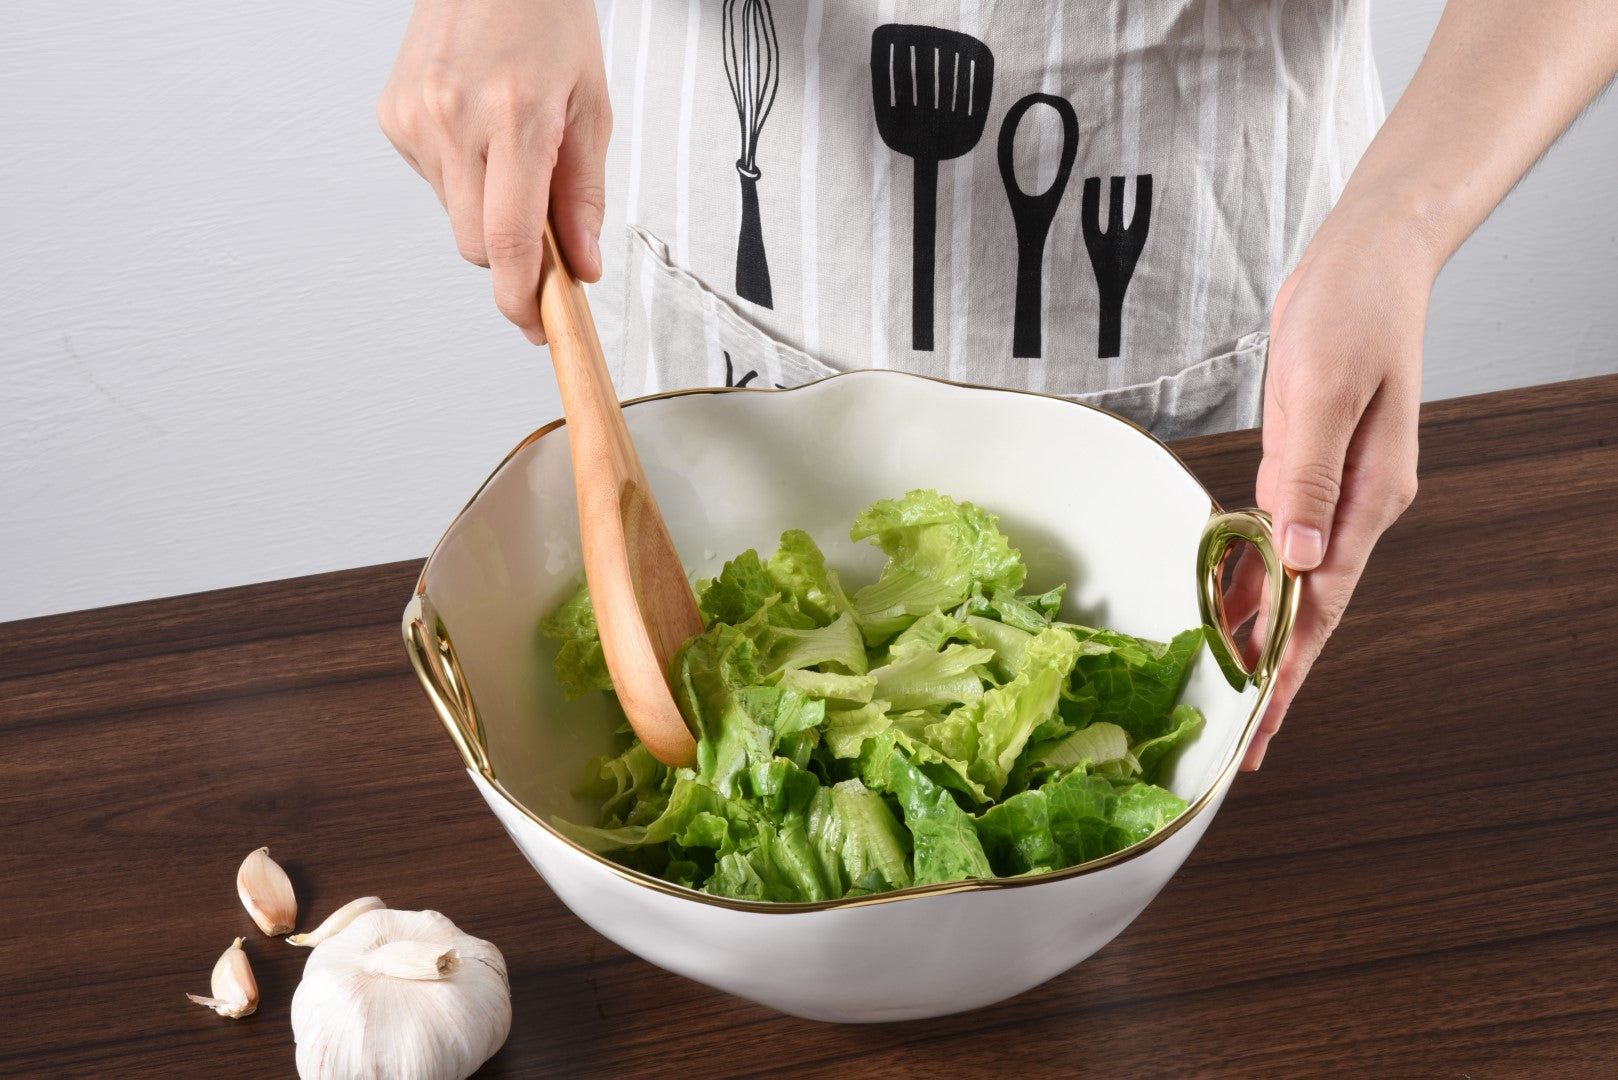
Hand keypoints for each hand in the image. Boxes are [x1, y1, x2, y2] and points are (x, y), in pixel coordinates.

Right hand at [377, 0, 610, 343]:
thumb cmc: (546, 18)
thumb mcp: (592, 106)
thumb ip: (585, 197)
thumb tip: (581, 266)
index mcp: (513, 118)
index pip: (511, 241)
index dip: (523, 298)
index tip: (537, 325)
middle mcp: (454, 120)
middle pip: (479, 245)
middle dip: (514, 254)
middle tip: (546, 221)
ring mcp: (415, 119)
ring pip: (455, 219)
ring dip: (488, 209)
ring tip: (510, 147)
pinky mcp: (393, 117)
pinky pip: (434, 184)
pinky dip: (462, 177)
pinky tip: (478, 131)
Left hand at [1234, 210, 1434, 769]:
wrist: (1364, 261)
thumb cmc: (1352, 313)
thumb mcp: (1323, 391)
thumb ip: (1308, 476)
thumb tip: (1298, 558)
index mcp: (1370, 497)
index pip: (1322, 603)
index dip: (1289, 667)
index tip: (1263, 720)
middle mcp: (1353, 505)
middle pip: (1307, 608)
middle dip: (1273, 674)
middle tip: (1241, 738)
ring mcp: (1329, 488)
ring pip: (1287, 579)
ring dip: (1255, 631)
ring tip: (1221, 690)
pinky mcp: (1303, 465)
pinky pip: (1273, 538)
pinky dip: (1247, 575)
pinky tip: (1222, 605)